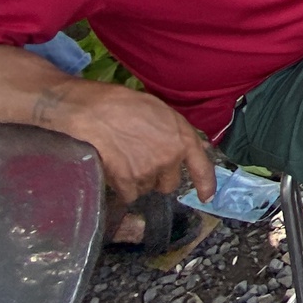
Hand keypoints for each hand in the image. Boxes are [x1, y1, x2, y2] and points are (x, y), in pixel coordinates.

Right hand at [43, 80, 215, 205]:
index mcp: (183, 139)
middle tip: (143, 163)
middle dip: (158, 178)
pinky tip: (115, 171)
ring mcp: (149, 171)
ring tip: (125, 161)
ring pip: (147, 189)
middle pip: (169, 184)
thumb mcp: (163, 113)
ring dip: (138, 182)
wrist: (96, 111)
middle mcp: (170, 158)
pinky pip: (129, 195)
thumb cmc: (128, 105)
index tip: (206, 197)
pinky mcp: (128, 181)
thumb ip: (181, 134)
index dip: (206, 185)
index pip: (202, 168)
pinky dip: (122, 188)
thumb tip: (201, 148)